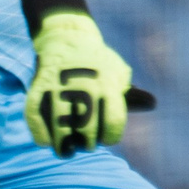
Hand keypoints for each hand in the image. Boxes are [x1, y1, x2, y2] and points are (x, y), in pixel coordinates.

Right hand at [25, 10, 137, 155]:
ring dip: (64, 146)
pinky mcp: (38, 88)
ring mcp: (59, 88)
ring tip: (66, 151)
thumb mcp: (118, 73)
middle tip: (85, 145)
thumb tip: (152, 103)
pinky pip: (36, 118)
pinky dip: (41, 135)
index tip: (106, 138)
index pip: (113, 123)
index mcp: (107, 85)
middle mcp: (84, 87)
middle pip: (87, 130)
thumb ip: (132, 94)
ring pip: (61, 128)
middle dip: (87, 143)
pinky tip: (47, 142)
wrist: (67, 37)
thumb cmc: (98, 63)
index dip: (110, 137)